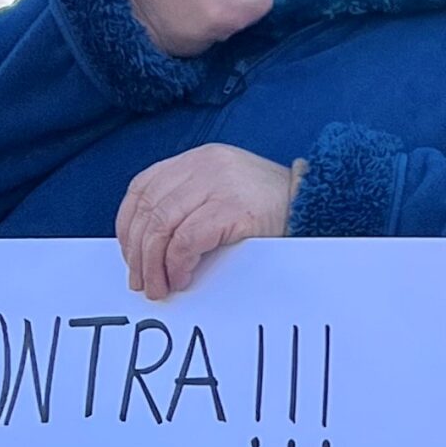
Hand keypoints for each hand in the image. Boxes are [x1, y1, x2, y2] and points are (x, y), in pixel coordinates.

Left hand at [115, 143, 298, 298]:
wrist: (317, 207)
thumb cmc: (270, 210)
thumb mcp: (224, 193)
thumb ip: (189, 204)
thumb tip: (146, 248)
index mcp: (198, 159)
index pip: (143, 187)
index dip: (128, 225)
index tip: (129, 255)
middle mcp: (204, 165)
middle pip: (149, 210)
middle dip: (138, 252)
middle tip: (142, 282)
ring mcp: (219, 184)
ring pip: (162, 226)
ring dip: (154, 264)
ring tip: (159, 287)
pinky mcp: (234, 208)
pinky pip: (187, 240)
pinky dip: (176, 264)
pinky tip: (181, 278)